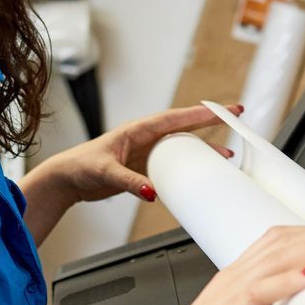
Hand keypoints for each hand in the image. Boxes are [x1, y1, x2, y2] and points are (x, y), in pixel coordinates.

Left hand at [28, 103, 243, 205]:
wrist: (67, 179)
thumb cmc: (81, 167)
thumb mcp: (106, 173)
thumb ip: (130, 182)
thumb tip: (153, 192)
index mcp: (138, 130)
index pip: (177, 118)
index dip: (202, 114)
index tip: (224, 111)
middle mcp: (145, 137)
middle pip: (185, 127)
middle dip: (211, 123)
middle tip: (237, 118)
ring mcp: (146, 151)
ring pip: (182, 146)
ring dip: (204, 149)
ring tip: (227, 155)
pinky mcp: (144, 166)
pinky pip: (173, 163)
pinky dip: (189, 165)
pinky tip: (201, 172)